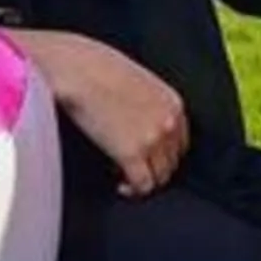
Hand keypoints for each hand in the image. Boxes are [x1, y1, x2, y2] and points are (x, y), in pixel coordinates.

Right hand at [12, 30, 187, 198]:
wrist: (79, 70)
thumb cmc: (99, 71)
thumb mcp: (139, 84)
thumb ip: (150, 105)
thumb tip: (140, 125)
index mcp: (174, 103)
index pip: (181, 143)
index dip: (163, 155)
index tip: (147, 159)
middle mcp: (170, 122)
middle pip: (172, 163)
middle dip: (153, 169)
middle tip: (133, 170)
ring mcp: (153, 139)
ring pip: (159, 178)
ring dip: (143, 180)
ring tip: (124, 176)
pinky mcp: (131, 153)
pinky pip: (142, 186)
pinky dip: (132, 190)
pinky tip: (120, 185)